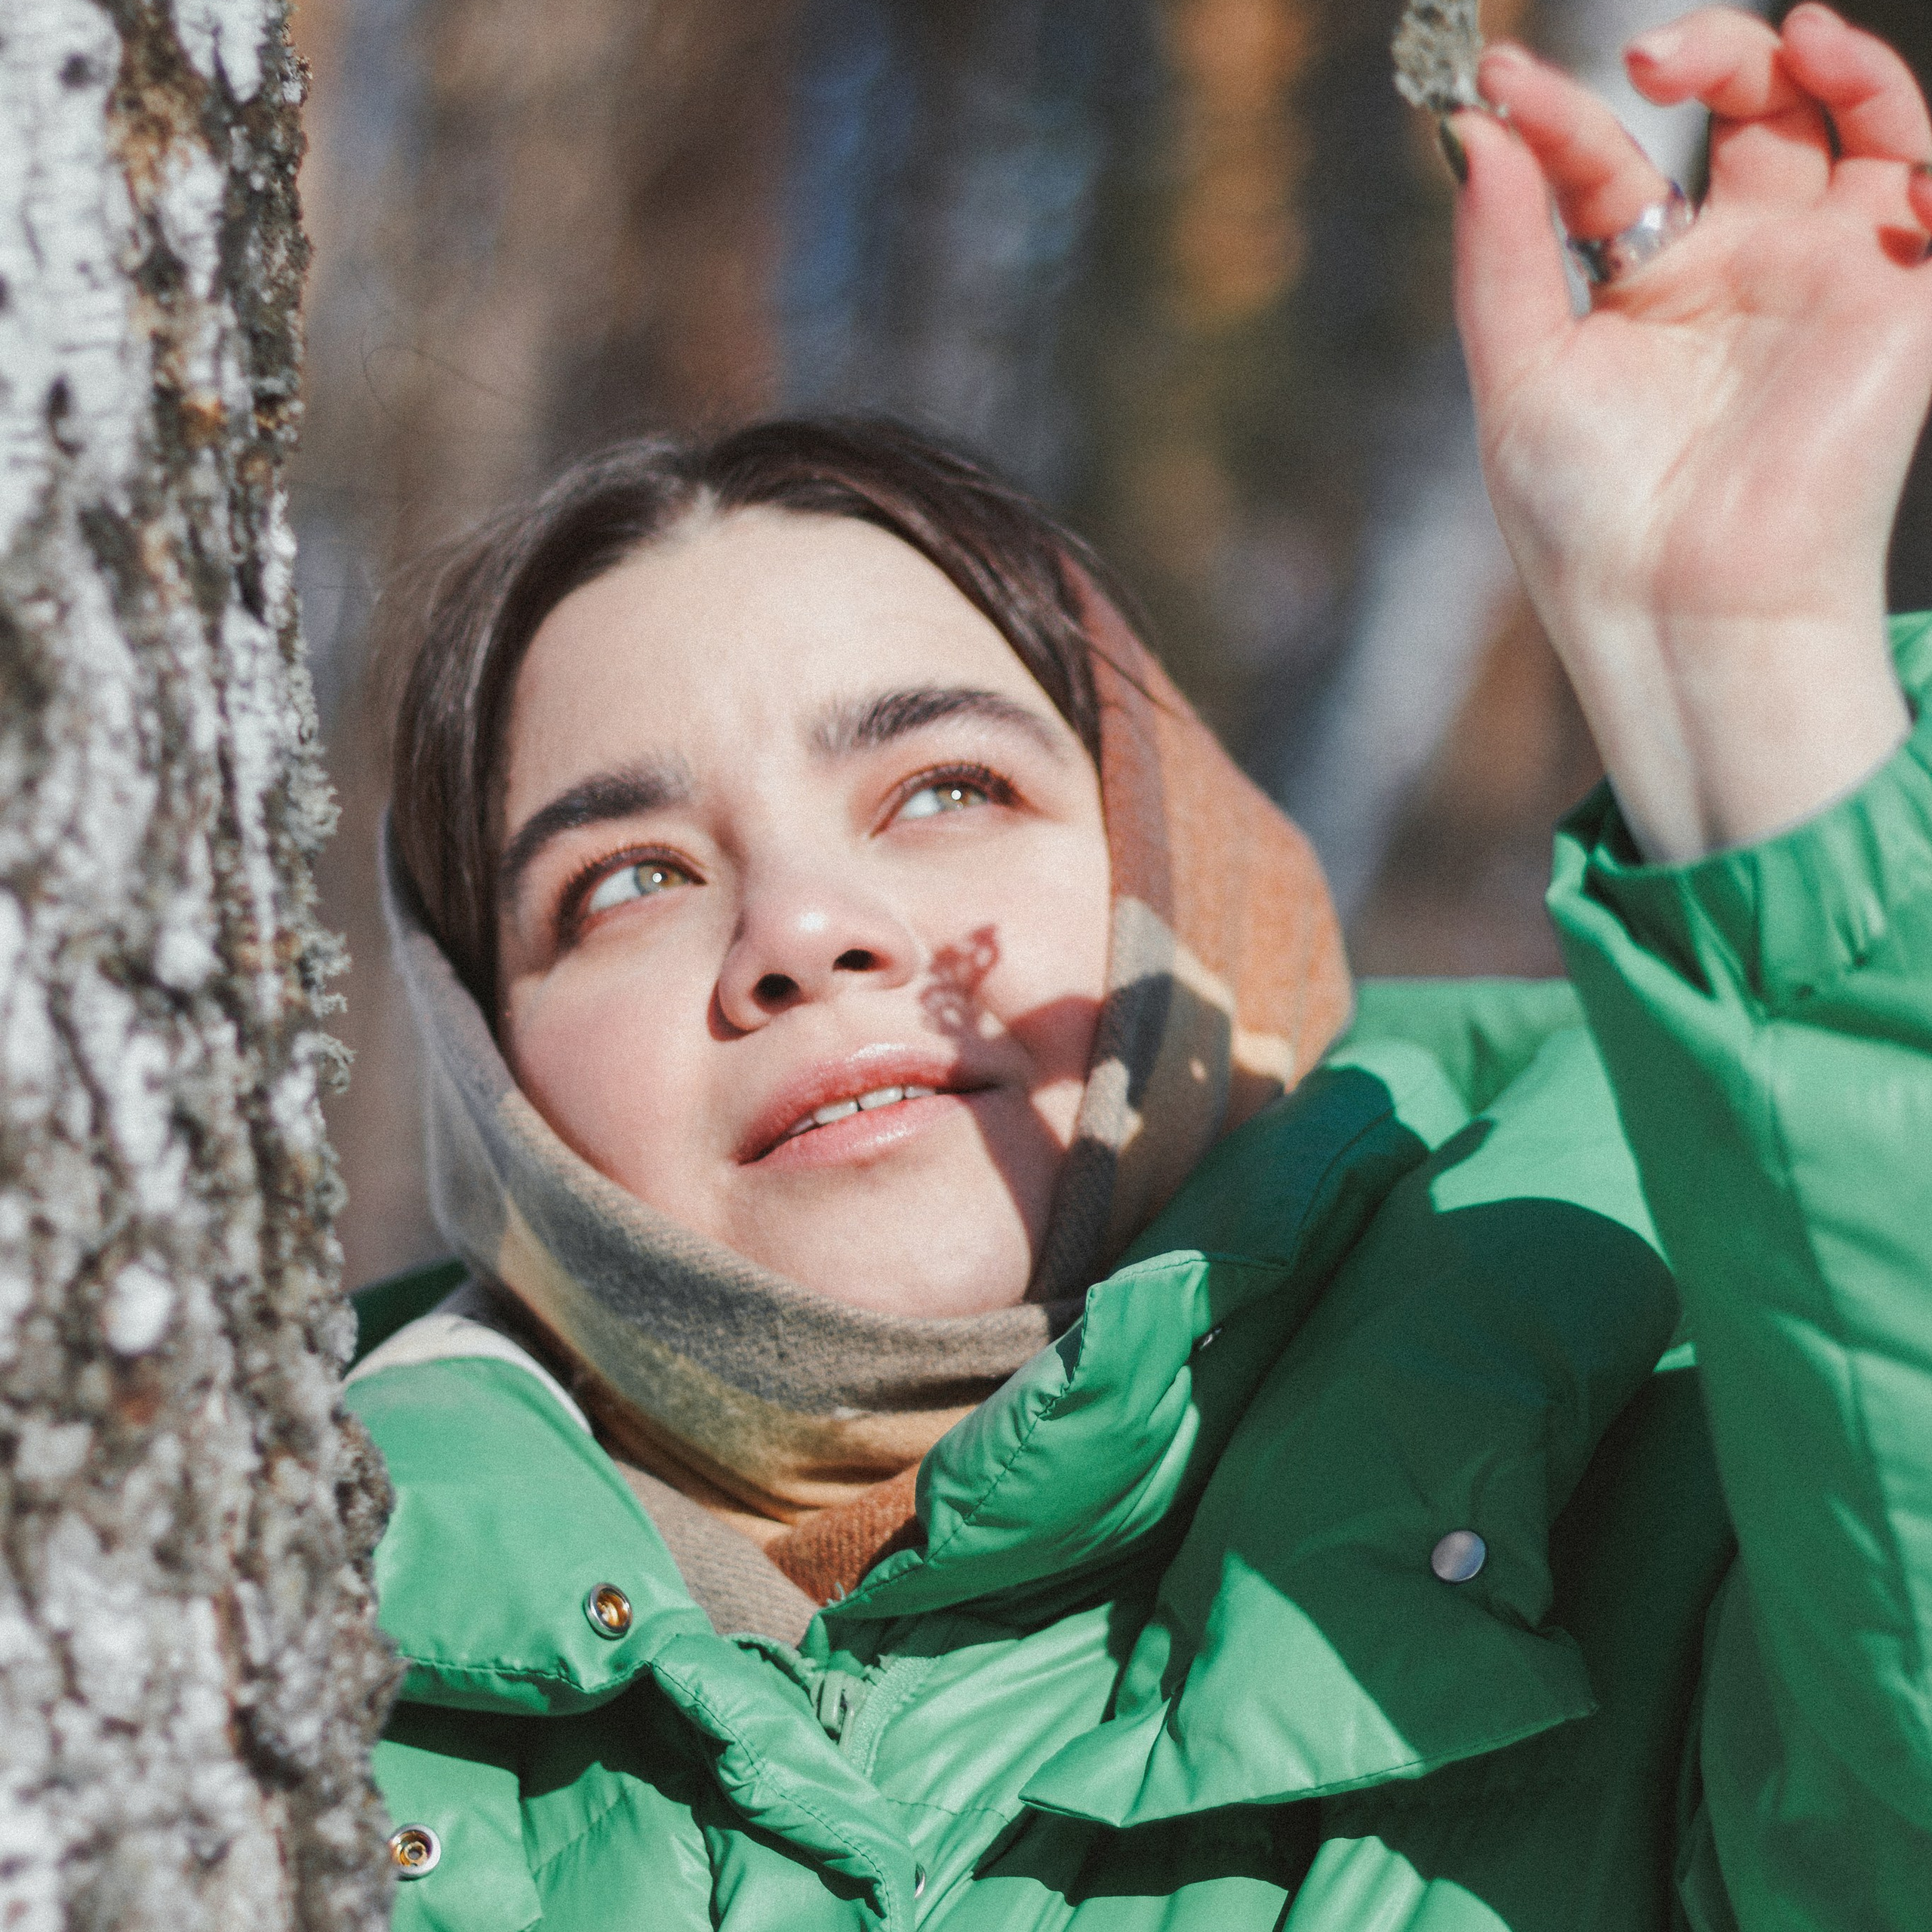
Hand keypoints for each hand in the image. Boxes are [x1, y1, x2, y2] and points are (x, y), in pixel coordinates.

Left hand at [1452, 4, 1929, 862]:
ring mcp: (1824, 280)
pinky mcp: (1900, 303)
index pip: (1611, 163)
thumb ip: (1501, 250)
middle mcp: (1741, 272)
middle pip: (1749, 111)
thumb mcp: (1518, 372)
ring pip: (1855, 121)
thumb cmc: (1588, 518)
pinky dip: (1908, 125)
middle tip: (1639, 59)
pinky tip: (1842, 82)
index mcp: (1646, 290)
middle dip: (1705, 53)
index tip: (1494, 80)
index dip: (1558, 114)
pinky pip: (1931, 186)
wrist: (1676, 605)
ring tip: (1766, 43)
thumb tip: (1474, 130)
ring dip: (1822, 57)